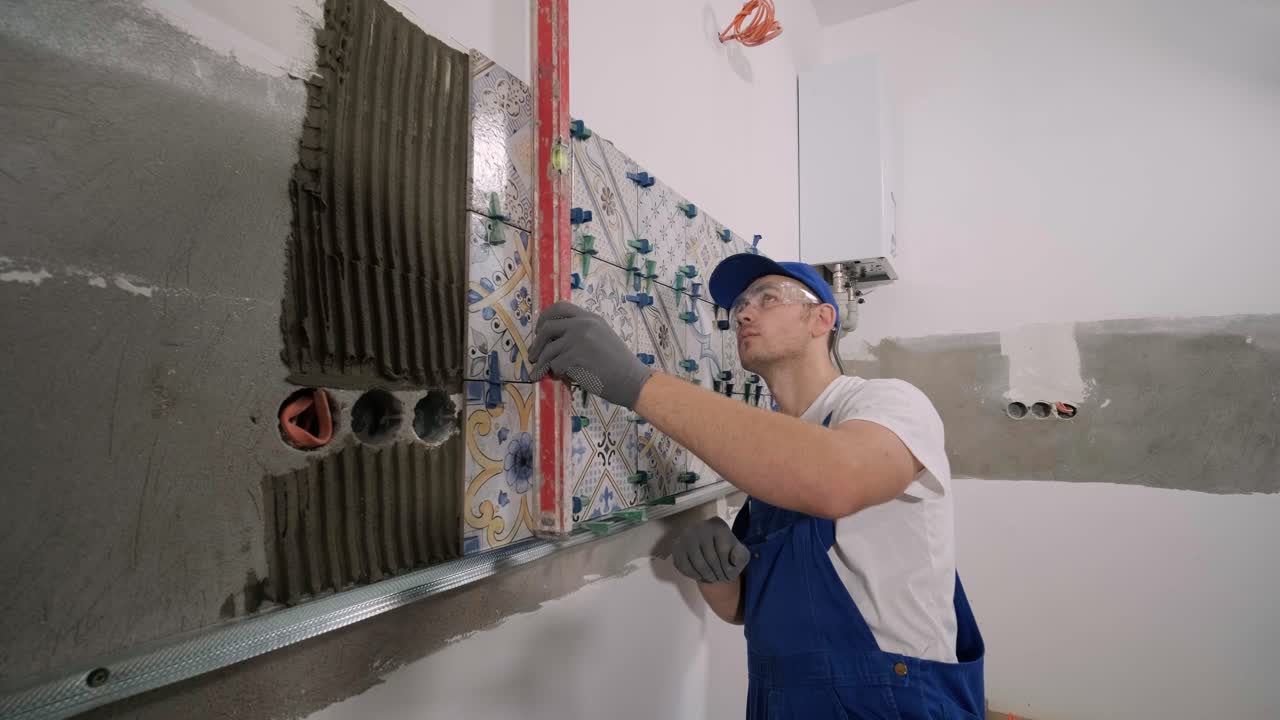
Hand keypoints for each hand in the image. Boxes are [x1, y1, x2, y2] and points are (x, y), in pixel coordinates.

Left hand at [529, 302, 652, 409]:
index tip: (539, 330)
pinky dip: (558, 374)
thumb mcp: (601, 337)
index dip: (544, 318)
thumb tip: (552, 342)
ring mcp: (579, 339)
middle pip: (547, 327)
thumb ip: (581, 333)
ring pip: (549, 351)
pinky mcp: (575, 356)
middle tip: (533, 356)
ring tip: (544, 373)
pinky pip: (556, 365)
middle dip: (536, 343)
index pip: (560, 307)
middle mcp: (583, 324)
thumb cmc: (618, 365)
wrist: (632, 380)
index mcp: (590, 318)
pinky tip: (568, 378)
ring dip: (544, 364)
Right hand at [671, 517, 749, 583]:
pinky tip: (701, 575)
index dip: (729, 568)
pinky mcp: (676, 548)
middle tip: (721, 579)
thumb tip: (734, 559)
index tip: (731, 575)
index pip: (724, 551)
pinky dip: (695, 576)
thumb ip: (742, 556)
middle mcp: (700, 527)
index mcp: (718, 525)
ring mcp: (686, 537)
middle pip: (711, 559)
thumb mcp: (740, 553)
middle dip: (719, 574)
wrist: (709, 548)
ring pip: (699, 565)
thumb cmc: (727, 551)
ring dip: (708, 577)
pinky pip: (685, 568)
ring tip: (713, 578)